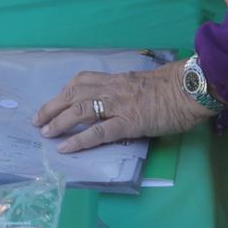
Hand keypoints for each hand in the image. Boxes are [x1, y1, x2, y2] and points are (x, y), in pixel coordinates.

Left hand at [35, 59, 214, 153]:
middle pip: (73, 94)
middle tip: (38, 120)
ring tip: (46, 133)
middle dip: (52, 107)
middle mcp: (112, 89)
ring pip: (80, 111)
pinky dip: (79, 140)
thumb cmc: (171, 87)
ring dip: (59, 122)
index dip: (64, 92)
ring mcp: (118, 106)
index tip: (54, 102)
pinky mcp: (128, 123)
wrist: (189, 89)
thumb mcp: (141, 83)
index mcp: (116, 79)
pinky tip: (66, 148)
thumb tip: (115, 101)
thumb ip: (125, 90)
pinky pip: (98, 132)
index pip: (81, 81)